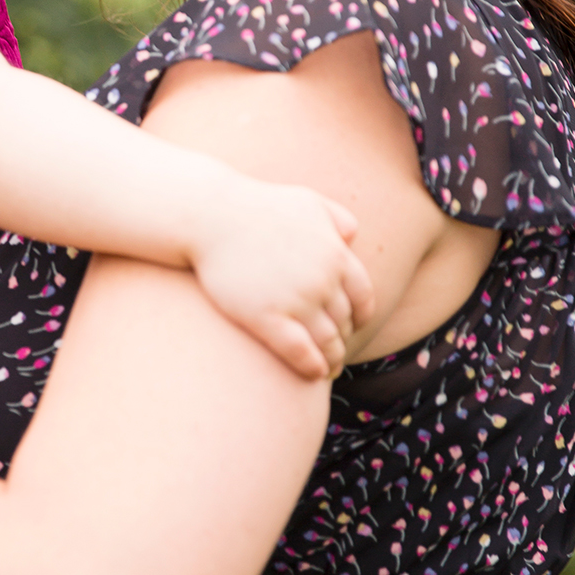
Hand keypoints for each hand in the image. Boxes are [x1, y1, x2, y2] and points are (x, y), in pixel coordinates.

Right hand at [190, 181, 373, 378]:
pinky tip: (313, 373)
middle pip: (344, 321)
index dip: (360, 316)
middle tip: (336, 350)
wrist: (211, 216)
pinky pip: (299, 351)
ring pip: (326, 341)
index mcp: (336, 254)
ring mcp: (295, 300)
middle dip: (343, 338)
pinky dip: (311, 366)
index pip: (363, 296)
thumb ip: (336, 217)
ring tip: (328, 368)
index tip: (353, 326)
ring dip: (332, 358)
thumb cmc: (257, 207)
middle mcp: (322, 279)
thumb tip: (352, 237)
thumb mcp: (306, 201)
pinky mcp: (266, 317)